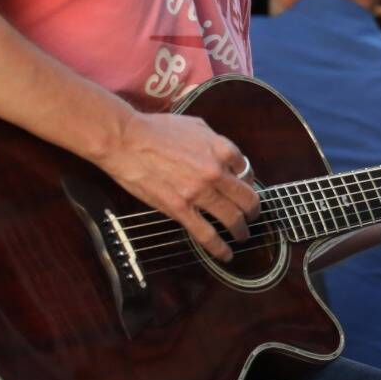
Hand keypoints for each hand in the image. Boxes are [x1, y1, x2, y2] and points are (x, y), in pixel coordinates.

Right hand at [103, 112, 258, 262]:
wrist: (127, 141)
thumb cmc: (156, 130)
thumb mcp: (195, 126)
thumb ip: (214, 141)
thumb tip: (225, 156)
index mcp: (221, 149)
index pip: (247, 170)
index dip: (248, 181)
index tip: (244, 187)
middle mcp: (216, 172)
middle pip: (247, 198)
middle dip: (253, 210)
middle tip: (253, 216)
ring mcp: (199, 192)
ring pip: (232, 218)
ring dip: (241, 230)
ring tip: (243, 236)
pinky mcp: (180, 209)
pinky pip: (206, 234)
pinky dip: (219, 247)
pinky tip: (226, 254)